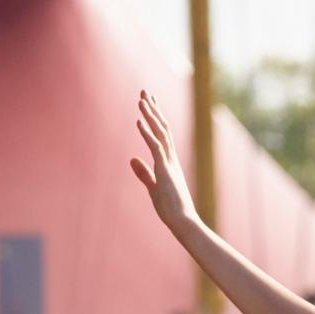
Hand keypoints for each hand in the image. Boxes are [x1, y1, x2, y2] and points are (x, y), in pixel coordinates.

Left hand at [129, 92, 198, 227]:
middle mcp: (171, 158)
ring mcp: (169, 163)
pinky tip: (139, 120)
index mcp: (169, 162)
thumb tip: (132, 158)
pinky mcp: (165, 169)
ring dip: (150, 115)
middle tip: (146, 92)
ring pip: (160, 133)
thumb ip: (143, 172)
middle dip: (153, 110)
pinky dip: (147, 132)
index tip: (150, 103)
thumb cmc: (170, 208)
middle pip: (162, 128)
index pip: (162, 135)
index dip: (155, 118)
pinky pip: (155, 146)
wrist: (183, 221)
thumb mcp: (153, 187)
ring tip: (142, 99)